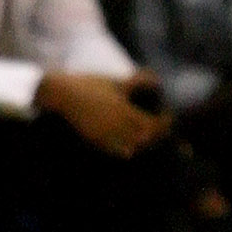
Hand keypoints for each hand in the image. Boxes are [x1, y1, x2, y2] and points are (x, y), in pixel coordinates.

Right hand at [37, 71, 170, 157]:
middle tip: (161, 127)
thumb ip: (136, 82)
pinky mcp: (95, 141)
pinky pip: (117, 151)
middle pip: (145, 139)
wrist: (62, 95)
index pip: (152, 125)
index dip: (164, 124)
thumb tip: (156, 80)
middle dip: (157, 134)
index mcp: (123, 110)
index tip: (168, 117)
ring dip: (143, 143)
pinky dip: (128, 148)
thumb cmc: (90, 85)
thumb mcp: (115, 82)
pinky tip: (131, 141)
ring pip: (133, 148)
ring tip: (148, 135)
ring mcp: (105, 136)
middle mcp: (115, 126)